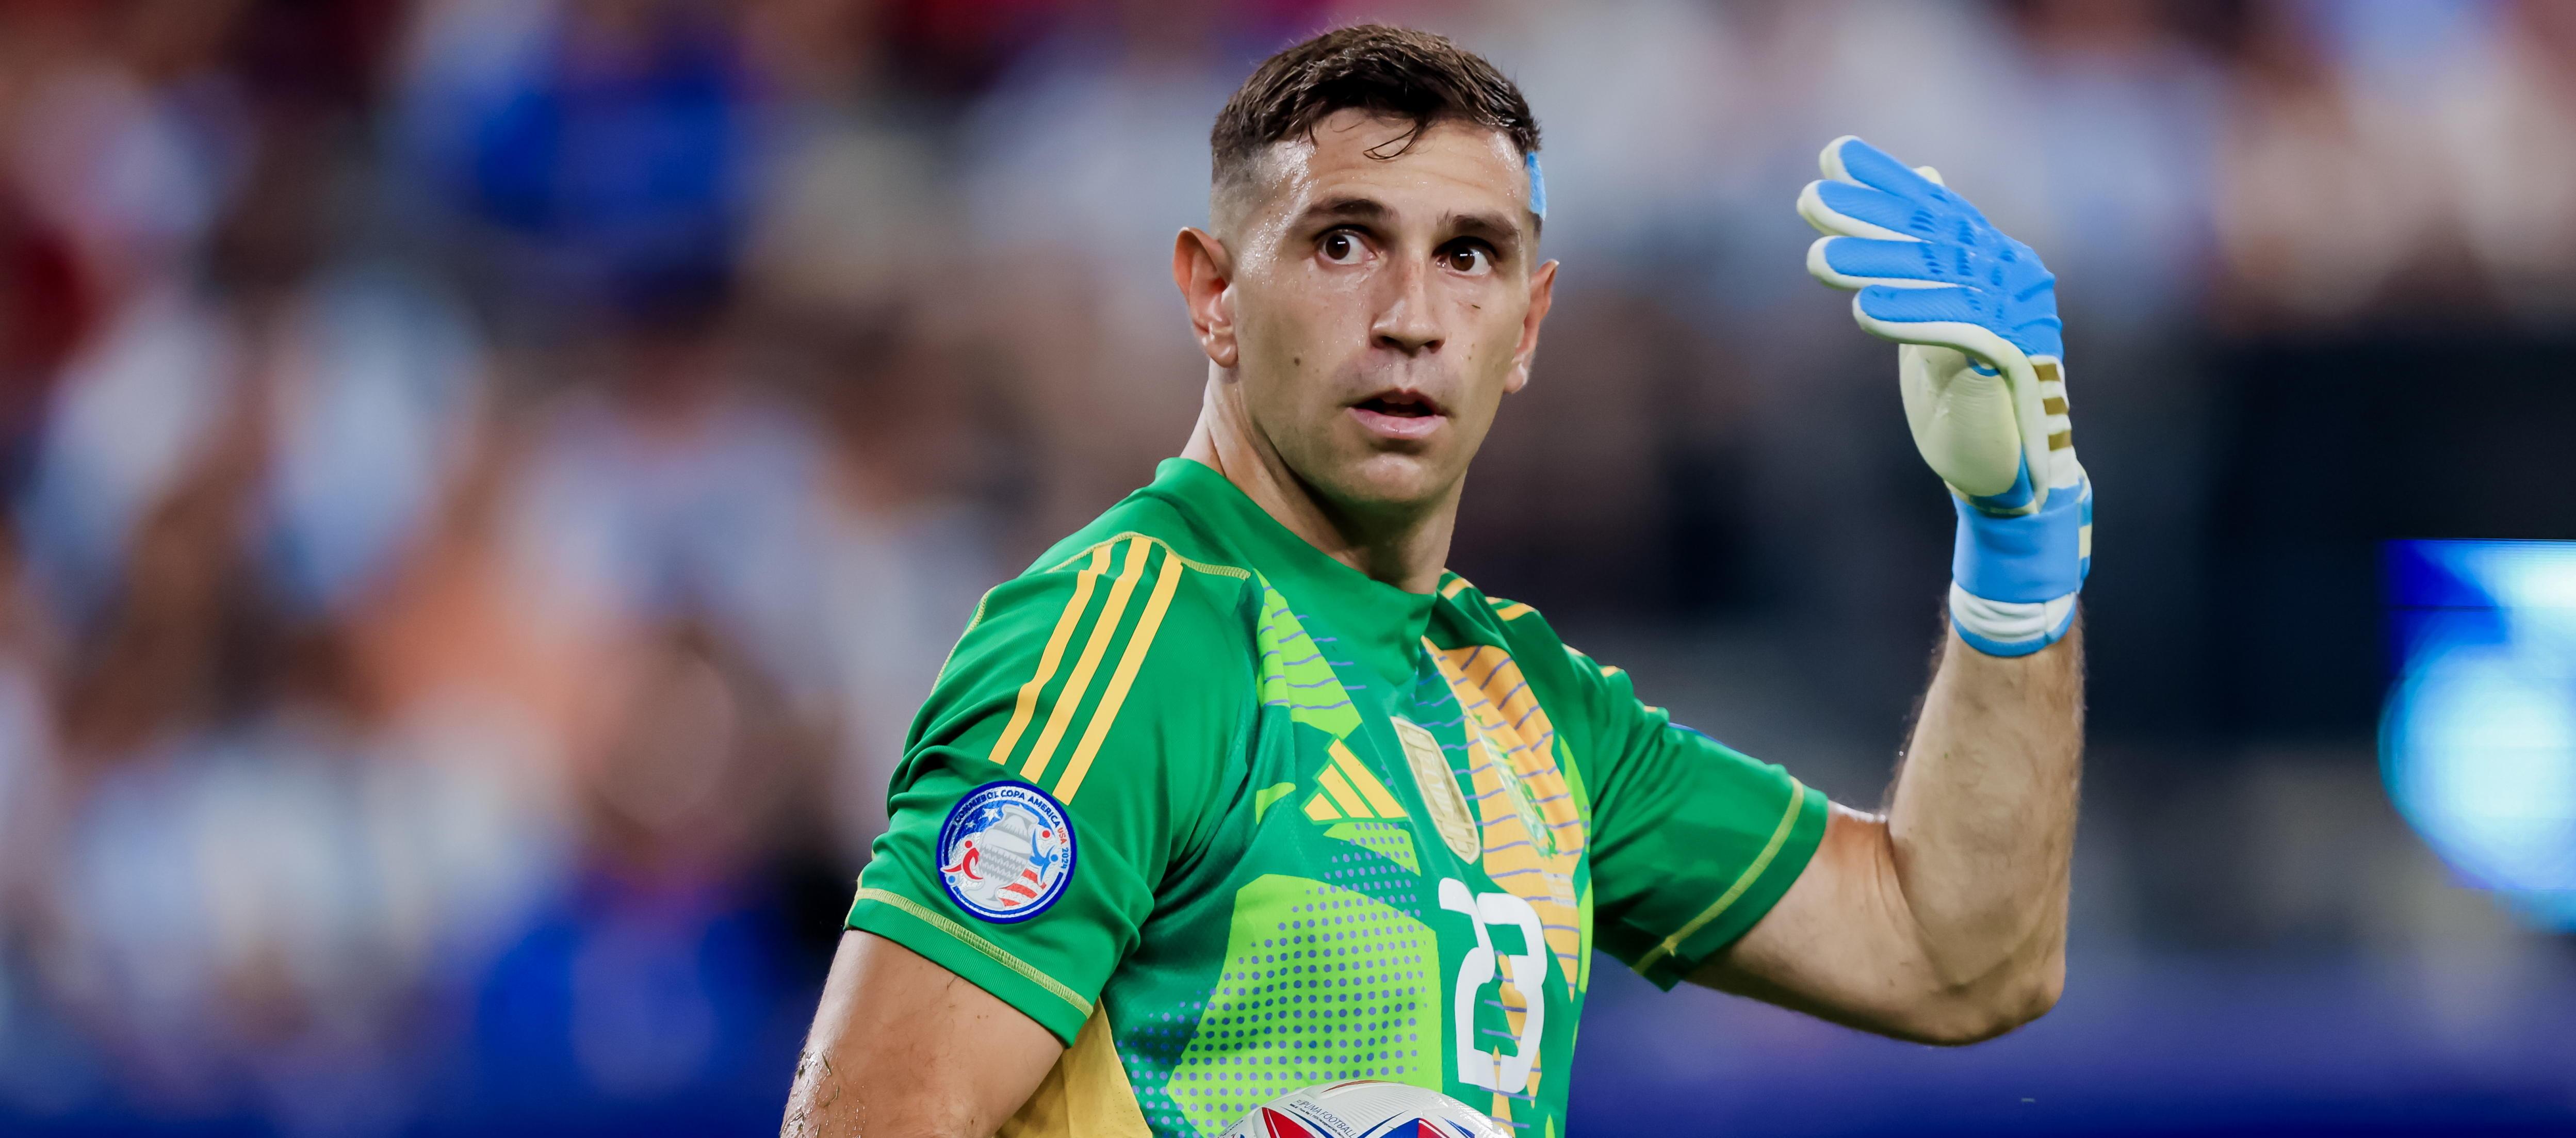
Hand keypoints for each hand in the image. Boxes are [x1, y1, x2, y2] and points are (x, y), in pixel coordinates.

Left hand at [1799, 135, 2088, 655]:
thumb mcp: (1939, 312)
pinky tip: (1865, 311)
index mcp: (1995, 260)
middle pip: (1932, 237)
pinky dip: (1911, 317)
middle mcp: (2013, 277)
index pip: (1934, 208)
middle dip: (1866, 216)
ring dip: (1876, 266)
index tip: (1833, 154)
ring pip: (1940, 280)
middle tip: (1809, 199)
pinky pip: (1957, 330)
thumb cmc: (1962, 392)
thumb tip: (1926, 178)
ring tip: (1817, 260)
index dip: (1885, 180)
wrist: (2000, 469)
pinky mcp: (2013, 360)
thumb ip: (1930, 253)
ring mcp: (2019, 316)